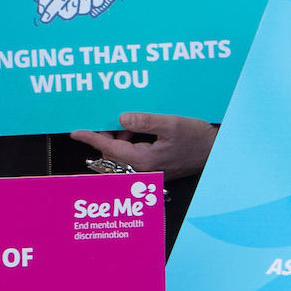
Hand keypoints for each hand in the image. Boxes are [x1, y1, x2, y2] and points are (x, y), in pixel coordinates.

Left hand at [71, 113, 217, 179]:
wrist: (214, 152)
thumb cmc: (196, 138)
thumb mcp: (172, 124)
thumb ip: (145, 121)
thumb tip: (121, 119)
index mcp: (143, 160)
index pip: (109, 148)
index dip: (91, 138)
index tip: (76, 132)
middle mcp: (142, 170)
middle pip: (111, 154)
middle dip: (105, 137)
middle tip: (103, 118)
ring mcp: (147, 172)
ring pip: (120, 156)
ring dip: (118, 140)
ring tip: (125, 123)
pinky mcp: (152, 169)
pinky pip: (131, 158)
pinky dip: (128, 144)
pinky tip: (136, 131)